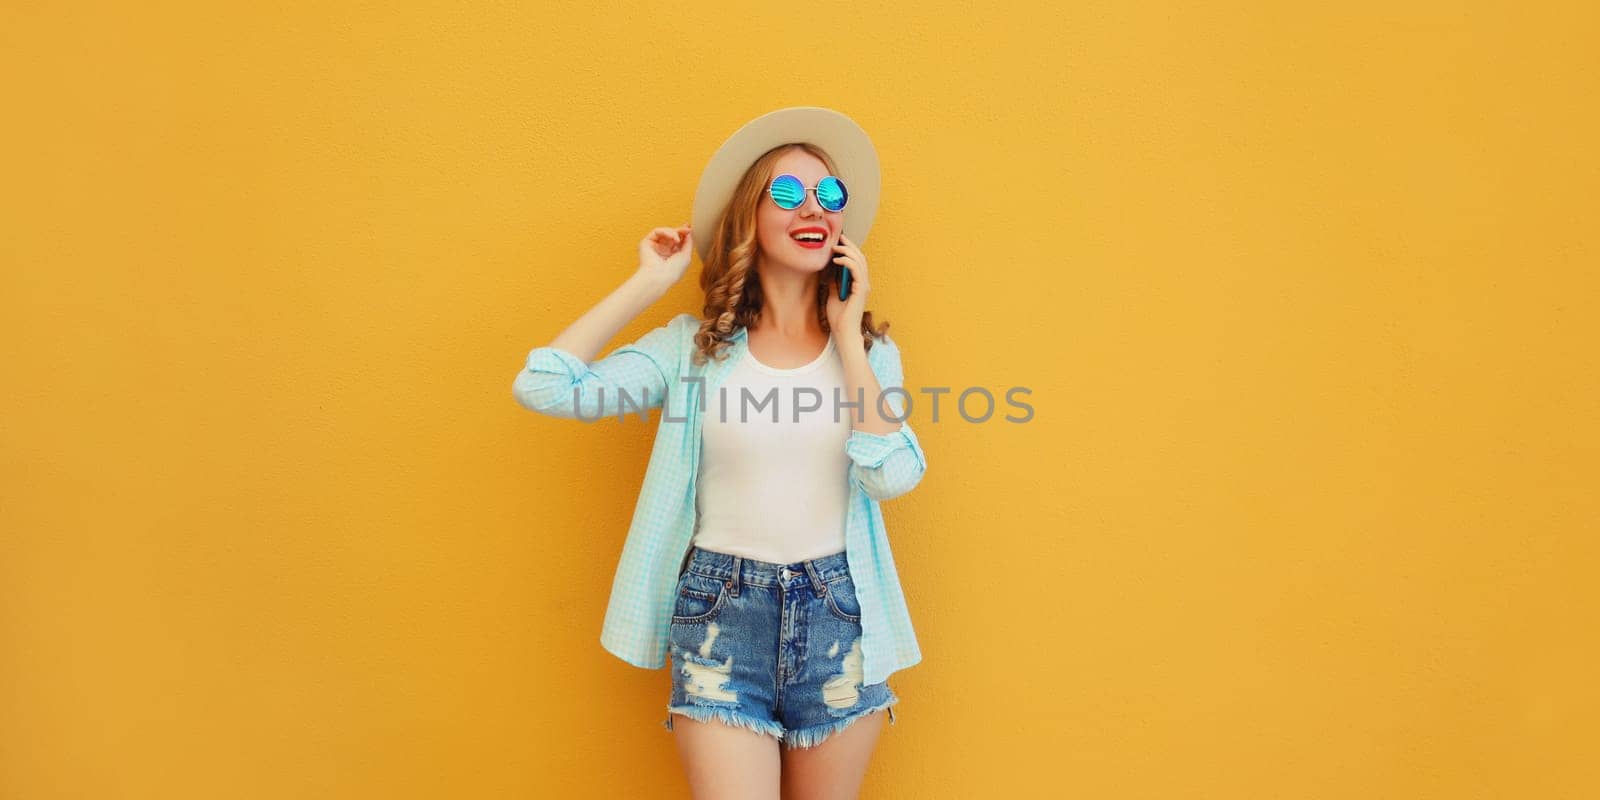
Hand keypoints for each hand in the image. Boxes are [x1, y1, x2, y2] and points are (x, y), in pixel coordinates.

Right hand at [635, 224, 693, 289]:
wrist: (660, 276)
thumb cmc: (674, 270)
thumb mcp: (686, 256)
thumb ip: (688, 243)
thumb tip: (688, 232)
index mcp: (671, 256)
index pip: (676, 242)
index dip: (683, 234)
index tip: (689, 228)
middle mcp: (662, 251)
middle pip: (671, 235)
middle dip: (680, 231)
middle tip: (687, 229)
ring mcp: (654, 247)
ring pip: (665, 232)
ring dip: (673, 233)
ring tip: (677, 239)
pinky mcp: (646, 243)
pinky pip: (657, 231)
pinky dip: (666, 232)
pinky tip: (672, 238)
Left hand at [824, 233, 869, 349]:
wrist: (843, 332)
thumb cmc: (838, 318)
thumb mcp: (833, 295)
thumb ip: (834, 283)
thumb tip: (829, 271)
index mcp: (859, 284)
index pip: (857, 262)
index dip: (849, 250)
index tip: (837, 242)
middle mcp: (864, 283)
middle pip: (860, 258)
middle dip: (849, 246)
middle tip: (839, 237)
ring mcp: (864, 286)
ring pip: (859, 261)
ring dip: (847, 251)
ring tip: (835, 247)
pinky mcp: (861, 290)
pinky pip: (856, 270)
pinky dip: (847, 262)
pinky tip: (836, 260)